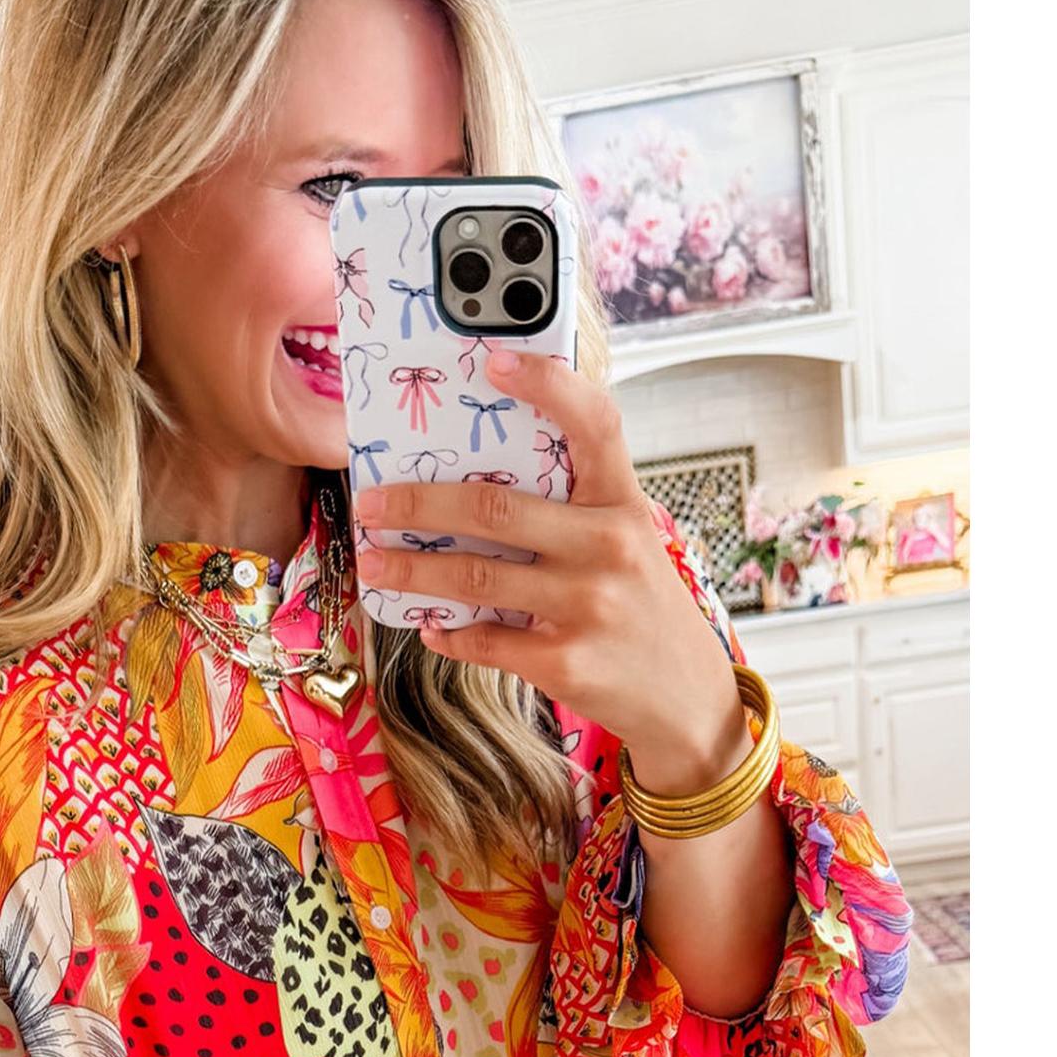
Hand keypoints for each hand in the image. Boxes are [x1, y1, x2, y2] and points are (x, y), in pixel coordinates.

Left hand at [353, 346, 747, 794]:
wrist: (686, 696)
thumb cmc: (641, 603)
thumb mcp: (627, 539)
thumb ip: (573, 505)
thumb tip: (473, 476)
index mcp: (623, 502)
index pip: (594, 423)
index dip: (545, 384)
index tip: (491, 360)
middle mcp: (609, 546)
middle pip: (494, 510)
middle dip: (418, 506)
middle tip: (371, 505)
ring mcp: (587, 606)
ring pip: (474, 578)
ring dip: (411, 571)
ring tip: (373, 563)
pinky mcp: (564, 662)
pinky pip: (484, 639)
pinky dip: (447, 632)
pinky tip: (428, 624)